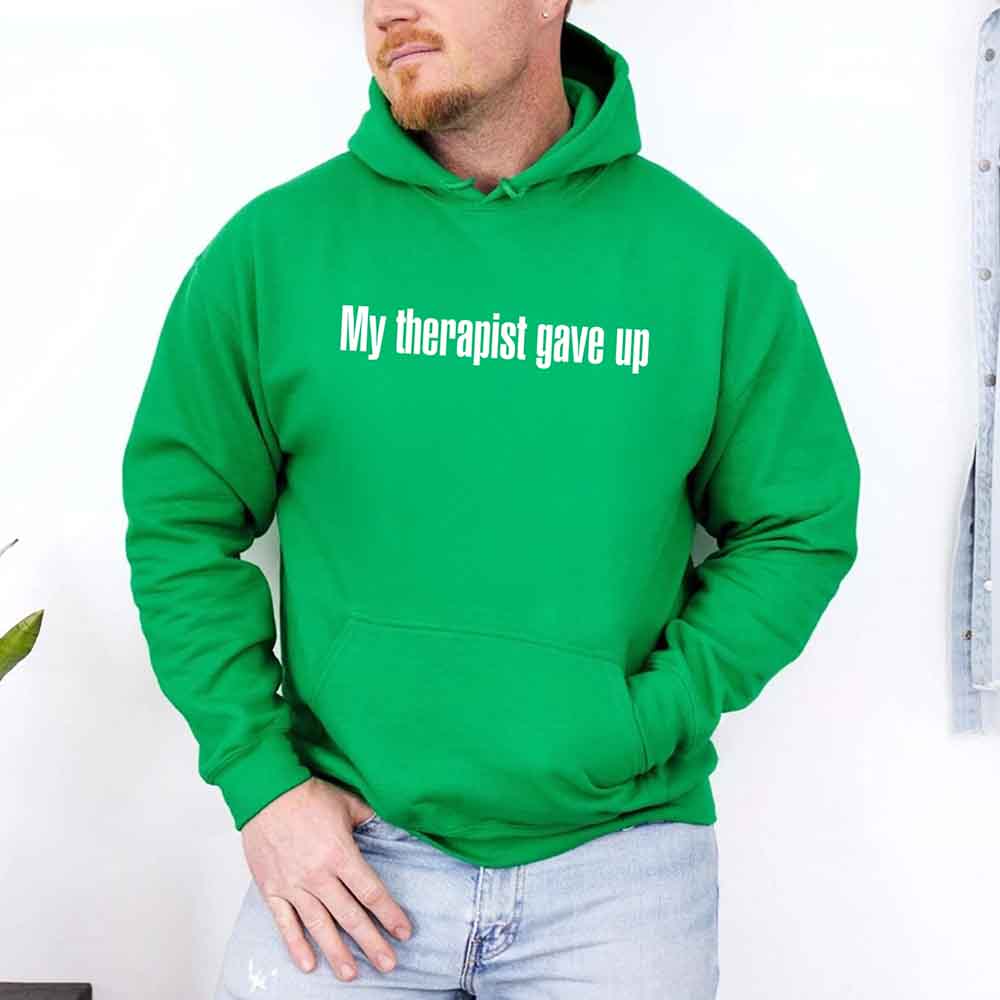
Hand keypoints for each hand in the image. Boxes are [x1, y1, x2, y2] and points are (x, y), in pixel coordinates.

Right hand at [241, 776, 412, 981]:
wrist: (267, 792)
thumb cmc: (306, 795)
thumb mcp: (347, 803)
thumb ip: (368, 820)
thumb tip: (386, 828)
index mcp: (341, 854)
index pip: (371, 892)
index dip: (389, 914)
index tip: (403, 932)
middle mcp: (319, 875)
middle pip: (350, 916)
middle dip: (371, 942)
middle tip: (388, 964)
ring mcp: (294, 885)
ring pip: (319, 926)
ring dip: (337, 952)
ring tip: (351, 974)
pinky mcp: (272, 889)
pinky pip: (285, 923)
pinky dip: (296, 945)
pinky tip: (308, 964)